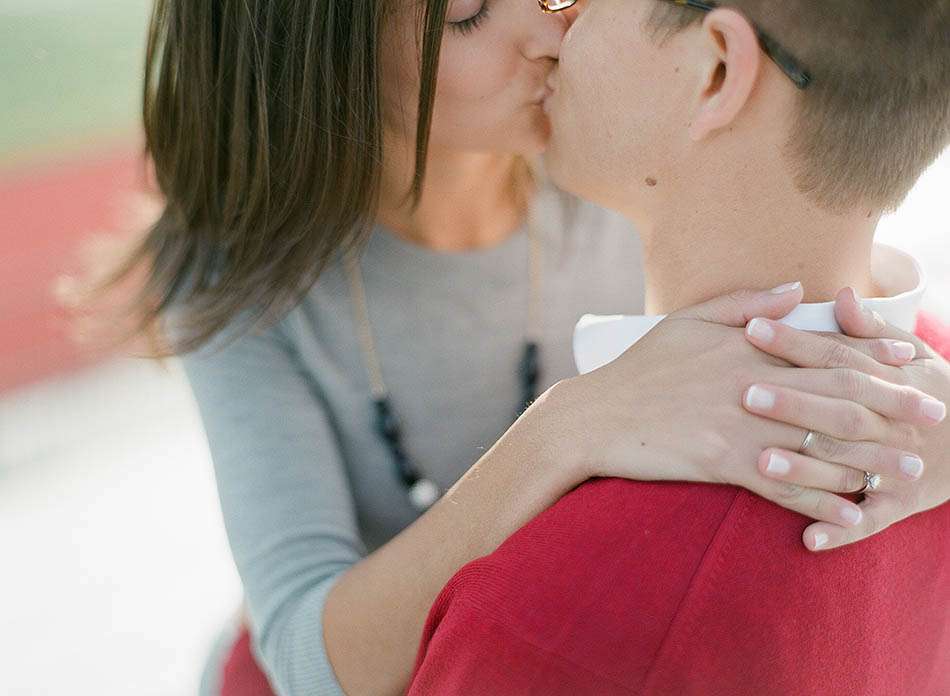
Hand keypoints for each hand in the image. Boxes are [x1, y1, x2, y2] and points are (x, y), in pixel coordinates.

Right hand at [554, 283, 945, 533]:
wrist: (594, 415)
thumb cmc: (640, 368)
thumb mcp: (687, 321)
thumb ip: (746, 304)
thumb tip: (796, 288)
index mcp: (746, 347)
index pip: (821, 347)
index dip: (871, 352)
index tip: (911, 358)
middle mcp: (750, 383)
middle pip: (835, 394)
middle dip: (891, 404)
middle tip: (934, 415)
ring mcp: (738, 425)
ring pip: (818, 444)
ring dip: (869, 459)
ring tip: (908, 470)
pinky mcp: (721, 462)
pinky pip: (783, 486)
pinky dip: (820, 500)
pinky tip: (851, 512)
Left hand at [745, 288, 949, 550]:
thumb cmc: (934, 391)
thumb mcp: (915, 355)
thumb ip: (870, 329)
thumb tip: (840, 294)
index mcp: (890, 380)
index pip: (837, 357)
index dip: (796, 342)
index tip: (752, 328)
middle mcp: (892, 421)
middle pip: (839, 409)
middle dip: (793, 402)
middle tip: (744, 393)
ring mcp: (898, 465)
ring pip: (849, 465)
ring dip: (807, 468)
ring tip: (763, 463)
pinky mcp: (901, 504)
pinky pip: (869, 521)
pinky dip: (840, 532)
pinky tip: (807, 541)